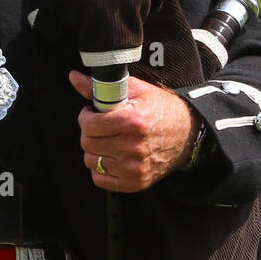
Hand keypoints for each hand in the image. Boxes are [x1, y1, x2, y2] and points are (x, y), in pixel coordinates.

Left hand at [69, 70, 200, 192]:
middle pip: (88, 143)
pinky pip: (101, 180)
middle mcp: (134, 147)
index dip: (86, 116)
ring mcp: (135, 168)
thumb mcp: (134, 90)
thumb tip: (73, 77)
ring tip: (106, 139)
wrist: (186, 133)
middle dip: (88, 132)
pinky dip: (101, 168)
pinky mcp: (136, 182)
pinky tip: (111, 155)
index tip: (92, 112)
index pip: (90, 125)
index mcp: (133, 121)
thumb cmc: (159, 108)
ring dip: (94, 149)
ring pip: (92, 161)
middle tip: (98, 125)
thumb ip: (100, 86)